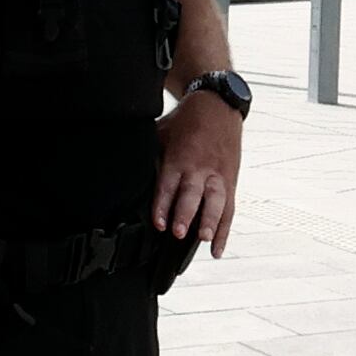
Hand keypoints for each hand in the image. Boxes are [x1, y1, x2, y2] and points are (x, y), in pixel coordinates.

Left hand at [156, 88, 239, 253]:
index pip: (169, 186)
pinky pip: (229, 209)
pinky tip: (217, 249)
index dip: (162, 205)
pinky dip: (225, 230)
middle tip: (180, 233)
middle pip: (193, 195)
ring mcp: (217, 177)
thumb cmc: (186, 122)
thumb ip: (149, 156)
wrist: (218, 106)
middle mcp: (199, 169)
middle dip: (187, 214)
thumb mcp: (161, 134)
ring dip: (211, 222)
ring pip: (216, 202)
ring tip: (206, 239)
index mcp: (179, 158)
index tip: (158, 223)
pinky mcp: (230, 183)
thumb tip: (125, 173)